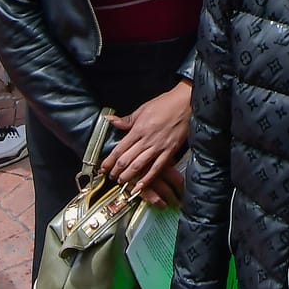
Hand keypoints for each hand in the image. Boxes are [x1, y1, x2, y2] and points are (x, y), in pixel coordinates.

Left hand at [103, 82, 192, 204]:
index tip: (103, 167)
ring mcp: (158, 146)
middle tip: (110, 177)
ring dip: (128, 176)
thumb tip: (110, 120)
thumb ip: (126, 119)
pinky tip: (140, 185)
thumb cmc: (165, 104)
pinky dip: (148, 178)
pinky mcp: (169, 151)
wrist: (185, 103)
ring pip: (139, 165)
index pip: (120, 149)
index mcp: (138, 129)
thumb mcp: (143, 108)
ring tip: (121, 182)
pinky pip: (157, 167)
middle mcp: (147, 140)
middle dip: (116, 170)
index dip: (109, 160)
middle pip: (127, 159)